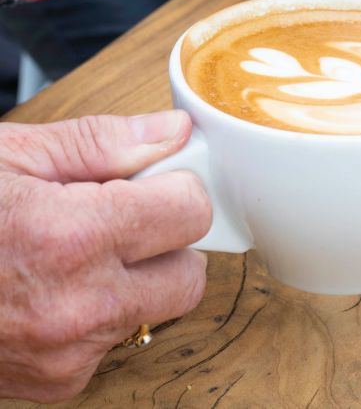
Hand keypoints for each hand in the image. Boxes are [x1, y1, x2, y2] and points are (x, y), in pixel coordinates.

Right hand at [0, 110, 210, 401]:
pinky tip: (56, 285)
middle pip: (189, 274)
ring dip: (138, 278)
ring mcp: (66, 356)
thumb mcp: (14, 155)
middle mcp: (78, 308)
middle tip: (126, 212)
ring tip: (80, 247)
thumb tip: (173, 131)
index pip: (190, 212)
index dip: (177, 185)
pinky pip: (113, 342)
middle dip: (169, 238)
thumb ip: (104, 142)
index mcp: (70, 238)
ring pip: (155, 311)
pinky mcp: (55, 385)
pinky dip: (101, 313)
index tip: (159, 178)